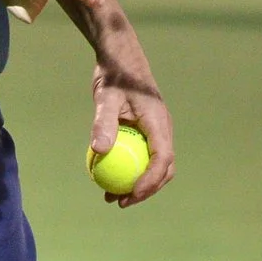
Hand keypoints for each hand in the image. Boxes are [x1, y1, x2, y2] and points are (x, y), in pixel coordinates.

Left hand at [64, 0, 175, 207]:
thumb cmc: (114, 75)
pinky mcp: (146, 132)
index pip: (163, 159)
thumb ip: (103, 123)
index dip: (150, 182)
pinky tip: (107, 178)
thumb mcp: (106, 98)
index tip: (130, 195)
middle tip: (121, 202)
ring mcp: (156, 131)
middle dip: (146, 190)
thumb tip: (98, 151)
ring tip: (111, 197)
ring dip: (138, 184)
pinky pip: (142, 157)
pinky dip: (130, 170)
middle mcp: (162, 129)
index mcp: (159, 122)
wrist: (120, 58)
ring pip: (154, 165)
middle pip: (163, 168)